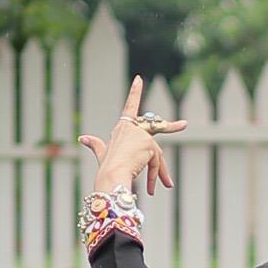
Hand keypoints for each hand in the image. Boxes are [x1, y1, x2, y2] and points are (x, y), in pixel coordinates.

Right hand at [78, 75, 185, 197]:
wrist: (110, 176)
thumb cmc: (106, 167)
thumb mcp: (102, 153)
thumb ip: (96, 144)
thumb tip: (83, 138)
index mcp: (122, 128)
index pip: (130, 105)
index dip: (135, 92)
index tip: (139, 79)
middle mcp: (132, 128)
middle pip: (156, 128)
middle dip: (172, 127)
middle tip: (184, 125)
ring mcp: (141, 135)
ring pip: (156, 155)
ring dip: (160, 172)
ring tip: (166, 185)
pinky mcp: (149, 144)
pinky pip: (157, 162)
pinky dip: (157, 176)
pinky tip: (151, 188)